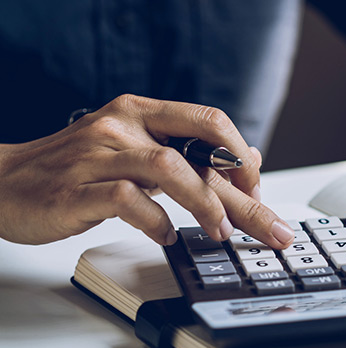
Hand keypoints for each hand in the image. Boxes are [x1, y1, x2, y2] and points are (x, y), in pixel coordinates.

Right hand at [0, 94, 294, 247]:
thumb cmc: (73, 170)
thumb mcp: (135, 150)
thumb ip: (188, 152)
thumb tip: (248, 157)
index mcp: (141, 111)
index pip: (209, 121)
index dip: (242, 157)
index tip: (258, 190)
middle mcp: (123, 125)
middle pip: (201, 151)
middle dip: (244, 194)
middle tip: (271, 229)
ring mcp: (99, 155)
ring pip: (170, 168)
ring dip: (205, 204)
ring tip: (220, 233)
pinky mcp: (76, 188)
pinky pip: (128, 201)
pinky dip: (155, 222)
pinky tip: (164, 236)